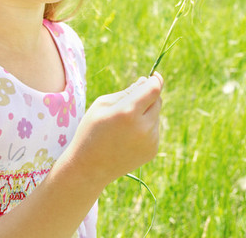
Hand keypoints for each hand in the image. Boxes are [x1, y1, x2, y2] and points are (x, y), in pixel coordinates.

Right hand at [66, 72, 163, 187]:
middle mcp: (143, 127)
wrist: (89, 168)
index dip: (156, 80)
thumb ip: (127, 92)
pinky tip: (127, 137)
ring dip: (146, 113)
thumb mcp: (102, 105)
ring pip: (156, 116)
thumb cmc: (91, 131)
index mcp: (128, 112)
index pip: (154, 89)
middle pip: (157, 101)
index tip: (154, 76)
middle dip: (148, 96)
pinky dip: (145, 128)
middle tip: (131, 101)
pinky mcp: (152, 150)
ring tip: (123, 126)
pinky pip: (154, 130)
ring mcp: (150, 141)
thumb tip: (147, 81)